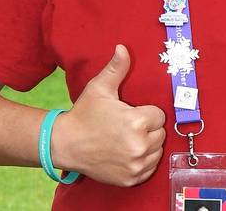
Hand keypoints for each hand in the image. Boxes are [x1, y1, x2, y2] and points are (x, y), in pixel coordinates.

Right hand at [57, 45, 165, 185]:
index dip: (146, 113)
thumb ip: (116, 68)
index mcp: (137, 121)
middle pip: (160, 133)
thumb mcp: (100, 88)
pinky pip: (149, 168)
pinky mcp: (131, 178)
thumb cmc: (84, 114)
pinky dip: (142, 162)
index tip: (130, 114)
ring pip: (157, 151)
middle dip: (147, 129)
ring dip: (147, 146)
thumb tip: (123, 48)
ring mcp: (135, 164)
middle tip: (126, 127)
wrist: (64, 144)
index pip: (159, 115)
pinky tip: (127, 154)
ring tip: (126, 140)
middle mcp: (139, 145)